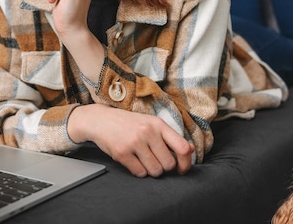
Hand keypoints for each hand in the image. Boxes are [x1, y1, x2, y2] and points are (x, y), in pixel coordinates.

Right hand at [68, 104, 194, 177]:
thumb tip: (191, 149)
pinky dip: (138, 171)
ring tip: (143, 160)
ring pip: (155, 171)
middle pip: (169, 164)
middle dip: (163, 167)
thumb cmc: (128, 123)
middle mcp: (148, 132)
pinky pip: (140, 173)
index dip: (186, 163)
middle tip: (155, 161)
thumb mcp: (150, 123)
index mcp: (158, 124)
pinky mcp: (122, 152)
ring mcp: (134, 142)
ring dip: (151, 170)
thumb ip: (170, 136)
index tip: (181, 169)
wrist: (100, 119)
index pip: (183, 147)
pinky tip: (133, 162)